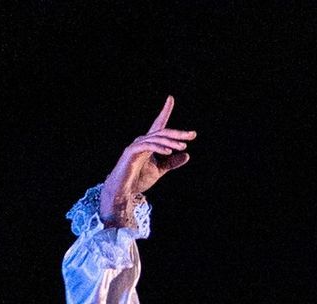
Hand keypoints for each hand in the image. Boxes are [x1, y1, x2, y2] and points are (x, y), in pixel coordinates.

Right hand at [100, 96, 198, 226]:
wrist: (123, 190)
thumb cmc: (138, 179)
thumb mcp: (160, 170)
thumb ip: (171, 162)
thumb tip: (187, 154)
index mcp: (149, 143)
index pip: (159, 125)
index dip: (165, 111)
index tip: (170, 99)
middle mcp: (142, 141)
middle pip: (162, 132)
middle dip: (178, 133)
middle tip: (192, 134)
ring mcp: (136, 145)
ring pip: (156, 138)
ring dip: (171, 141)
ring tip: (183, 145)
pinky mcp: (131, 152)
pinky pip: (147, 146)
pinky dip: (159, 147)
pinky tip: (169, 150)